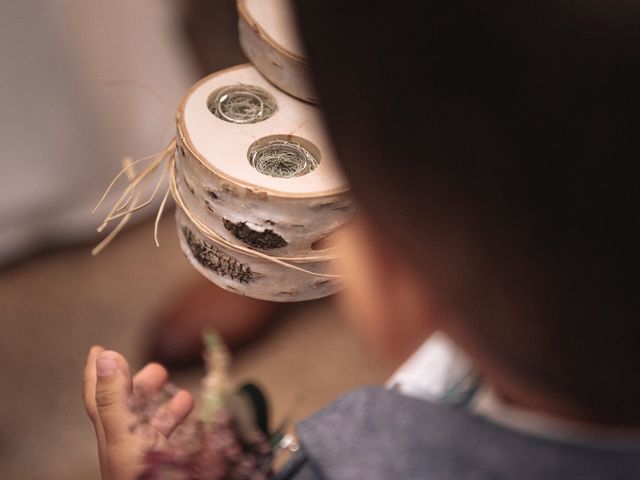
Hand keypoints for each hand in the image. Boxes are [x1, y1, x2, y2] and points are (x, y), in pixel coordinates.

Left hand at [83, 346, 193, 479]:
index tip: (99, 348)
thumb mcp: (126, 437)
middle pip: (128, 406)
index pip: (97, 395)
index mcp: (112, 432)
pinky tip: (199, 420)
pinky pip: (175, 440)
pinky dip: (186, 425)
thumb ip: (114, 399)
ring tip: (183, 395)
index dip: (96, 371)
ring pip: (153, 423)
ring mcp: (148, 456)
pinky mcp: (169, 466)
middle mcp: (127, 443)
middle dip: (140, 384)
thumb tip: (105, 354)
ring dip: (166, 405)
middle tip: (158, 370)